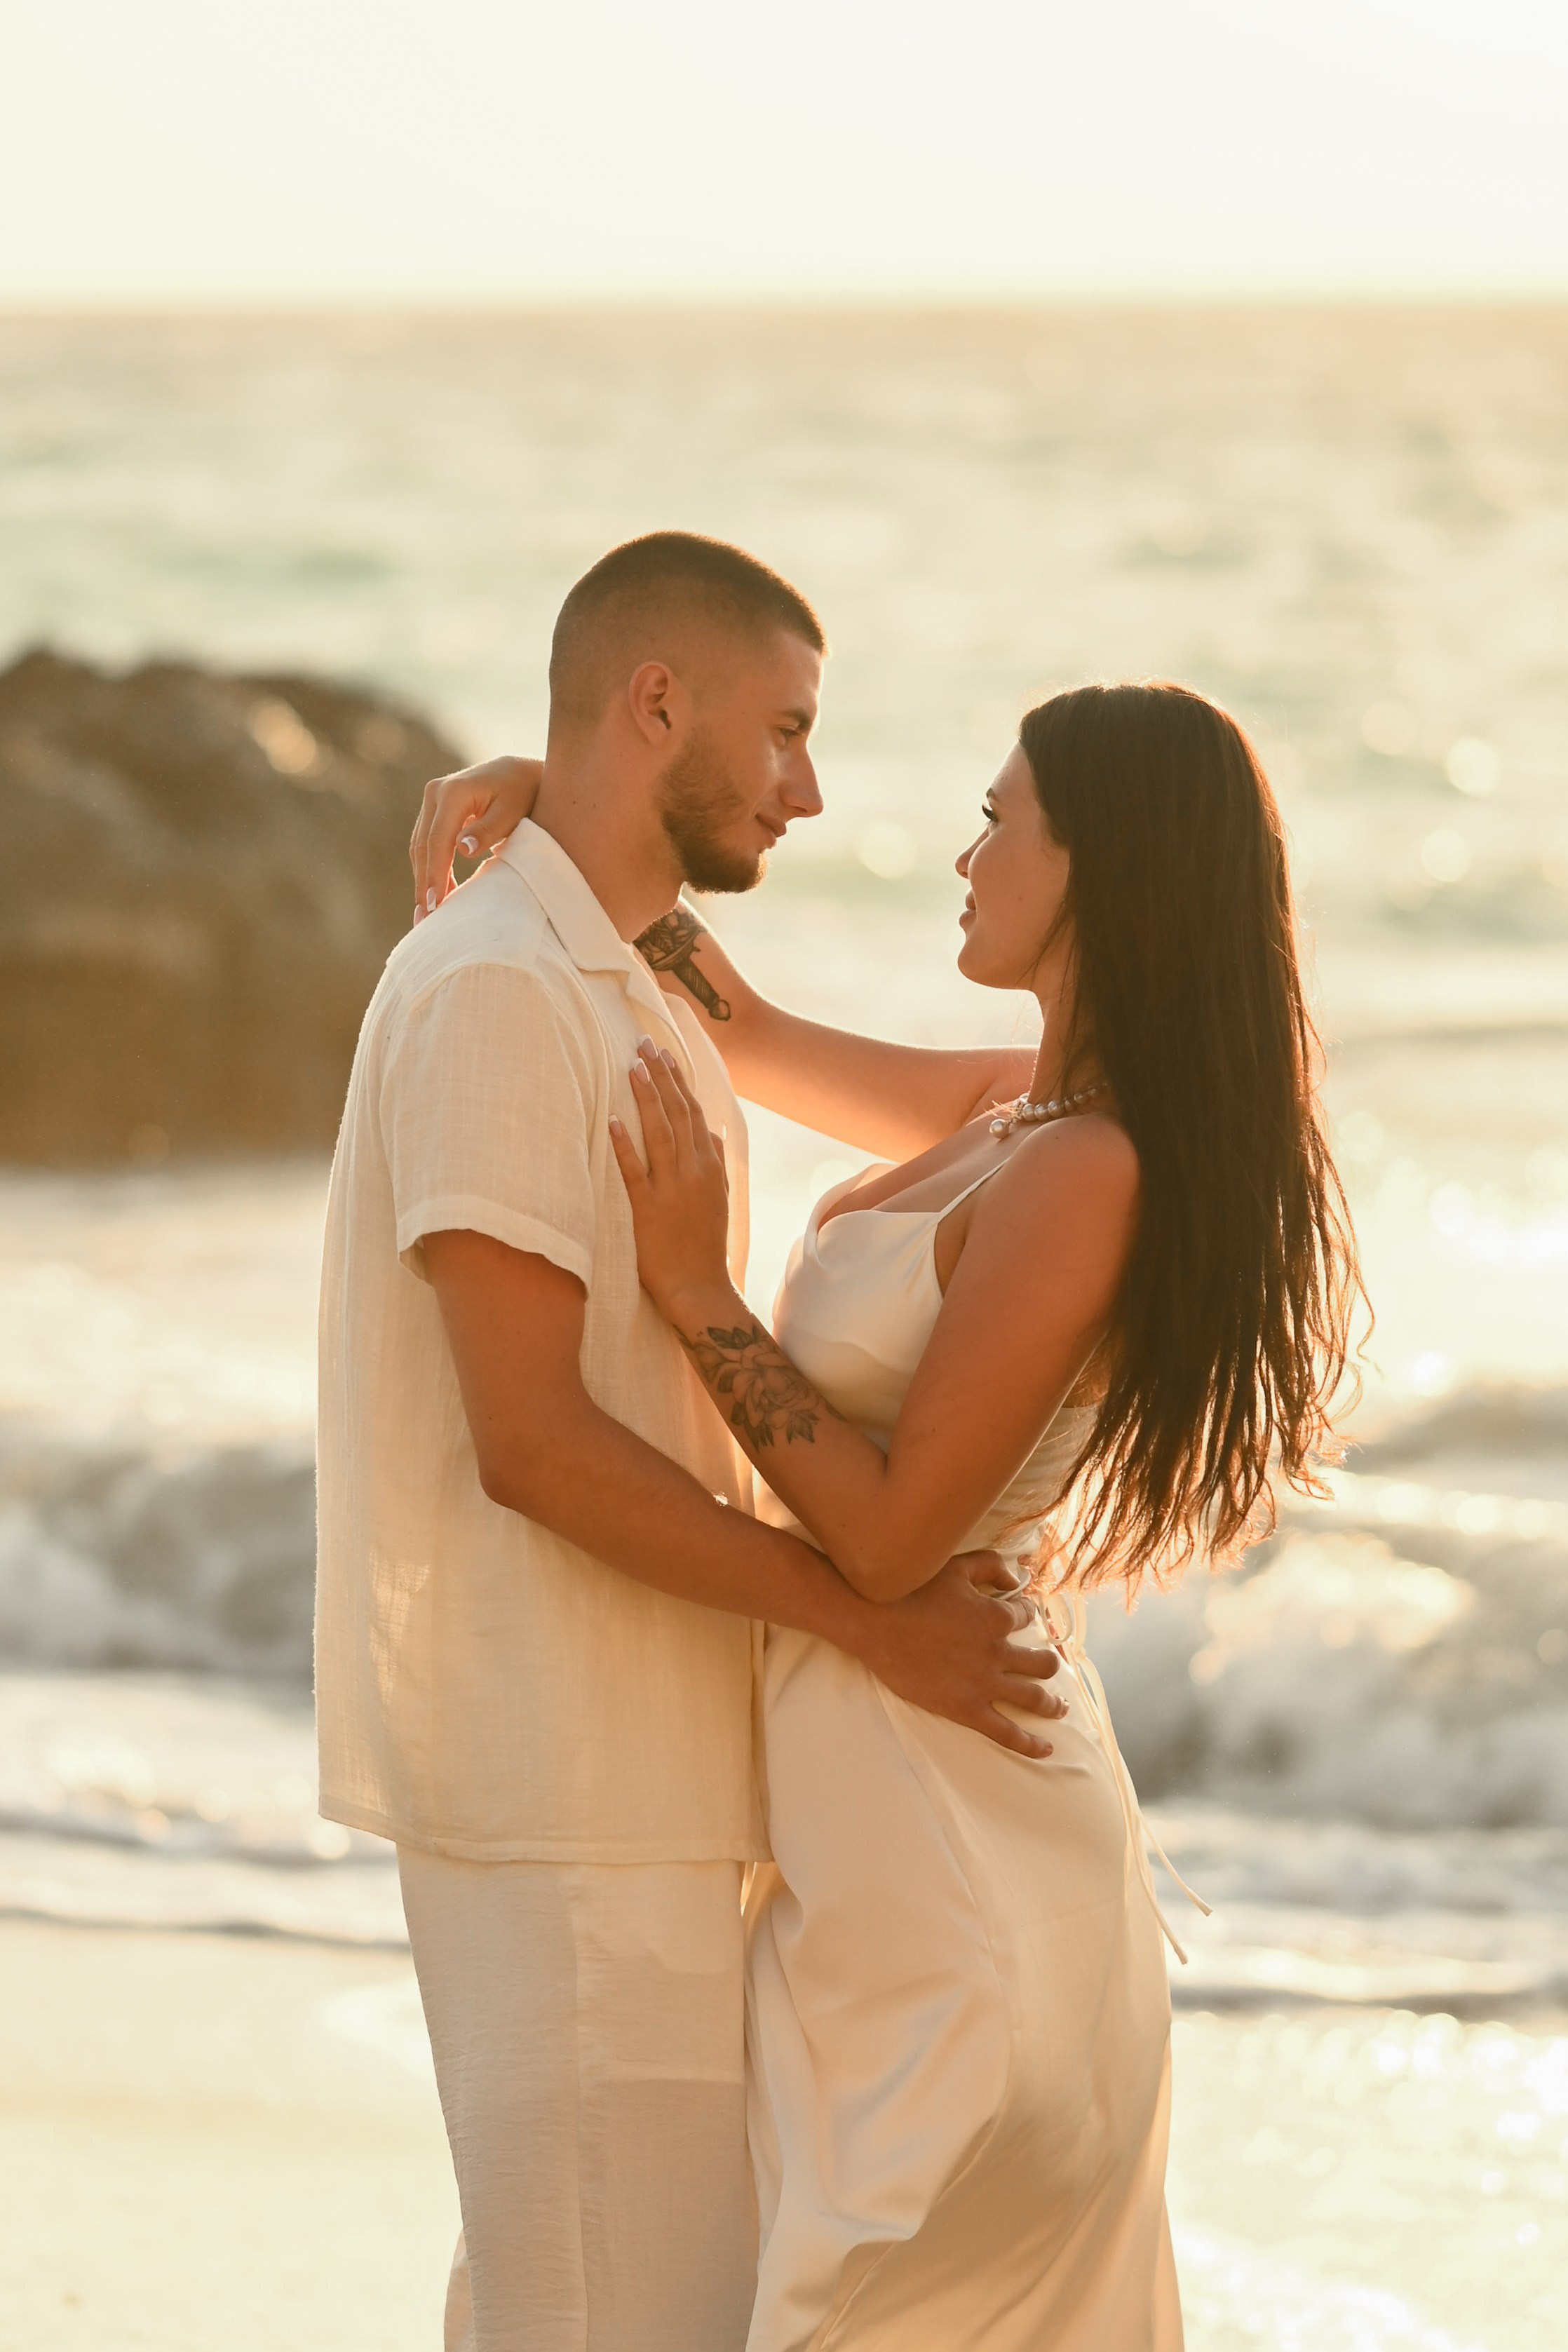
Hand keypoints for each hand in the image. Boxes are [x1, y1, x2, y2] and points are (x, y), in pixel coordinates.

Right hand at [410, 754, 542, 922]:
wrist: (521, 772)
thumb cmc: (523, 793)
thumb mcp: (513, 812)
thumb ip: (489, 830)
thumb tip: (463, 849)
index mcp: (453, 792)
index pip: (438, 840)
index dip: (435, 874)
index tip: (436, 904)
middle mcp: (435, 792)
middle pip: (424, 845)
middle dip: (424, 883)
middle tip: (424, 919)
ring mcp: (432, 799)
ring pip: (421, 846)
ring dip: (423, 879)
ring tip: (427, 913)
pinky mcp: (435, 809)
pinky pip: (427, 842)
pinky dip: (429, 867)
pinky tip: (436, 892)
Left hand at [609, 1042, 733, 1318]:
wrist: (700, 1288)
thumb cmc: (705, 1245)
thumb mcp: (720, 1199)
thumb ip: (718, 1162)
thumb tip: (716, 1131)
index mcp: (710, 1167)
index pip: (694, 1112)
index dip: (678, 1081)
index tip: (665, 1054)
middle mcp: (694, 1171)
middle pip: (677, 1113)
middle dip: (661, 1076)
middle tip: (644, 1044)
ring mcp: (672, 1189)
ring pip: (659, 1133)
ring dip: (646, 1097)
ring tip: (632, 1067)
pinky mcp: (649, 1210)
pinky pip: (634, 1171)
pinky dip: (625, 1145)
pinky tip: (613, 1120)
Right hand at [857, 1551, 1068, 1757]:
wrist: (874, 1624)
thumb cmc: (912, 1591)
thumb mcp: (956, 1566)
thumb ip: (991, 1566)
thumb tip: (1016, 1579)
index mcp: (997, 1617)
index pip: (1027, 1616)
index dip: (1026, 1613)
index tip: (1021, 1615)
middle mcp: (998, 1652)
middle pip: (1043, 1663)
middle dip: (1052, 1664)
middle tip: (1052, 1667)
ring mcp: (984, 1684)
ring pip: (1034, 1698)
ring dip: (1053, 1704)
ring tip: (1060, 1708)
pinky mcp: (966, 1709)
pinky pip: (1007, 1732)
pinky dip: (1030, 1744)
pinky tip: (1046, 1748)